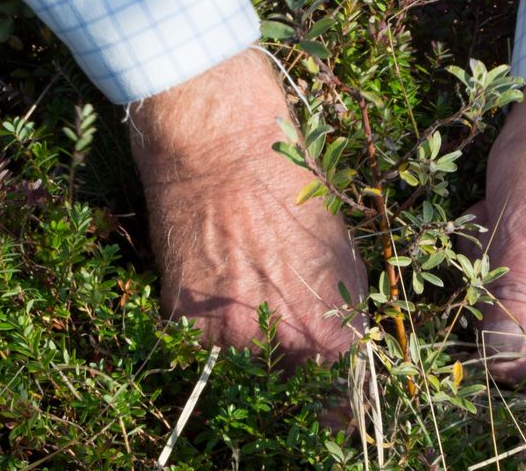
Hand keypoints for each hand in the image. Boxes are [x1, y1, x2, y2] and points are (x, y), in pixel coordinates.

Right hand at [129, 49, 366, 365]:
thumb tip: (342, 327)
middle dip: (282, 348)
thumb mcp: (338, 246)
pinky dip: (201, 320)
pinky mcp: (183, 322)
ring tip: (238, 286)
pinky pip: (197, 342)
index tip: (309, 342)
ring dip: (239, 337)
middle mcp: (283, 345)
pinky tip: (210, 277)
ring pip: (238, 362)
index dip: (321, 355)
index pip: (332, 372)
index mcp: (330, 329)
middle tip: (269, 307)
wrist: (222, 149)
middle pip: (286, 375)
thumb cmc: (289, 186)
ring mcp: (230, 338)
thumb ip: (342, 300)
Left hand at [466, 74, 525, 386]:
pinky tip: (489, 212)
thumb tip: (505, 366)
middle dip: (503, 299)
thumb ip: (518, 297)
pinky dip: (493, 247)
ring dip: (492, 267)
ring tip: (488, 219)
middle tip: (487, 247)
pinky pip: (514, 270)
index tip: (485, 354)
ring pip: (520, 300)